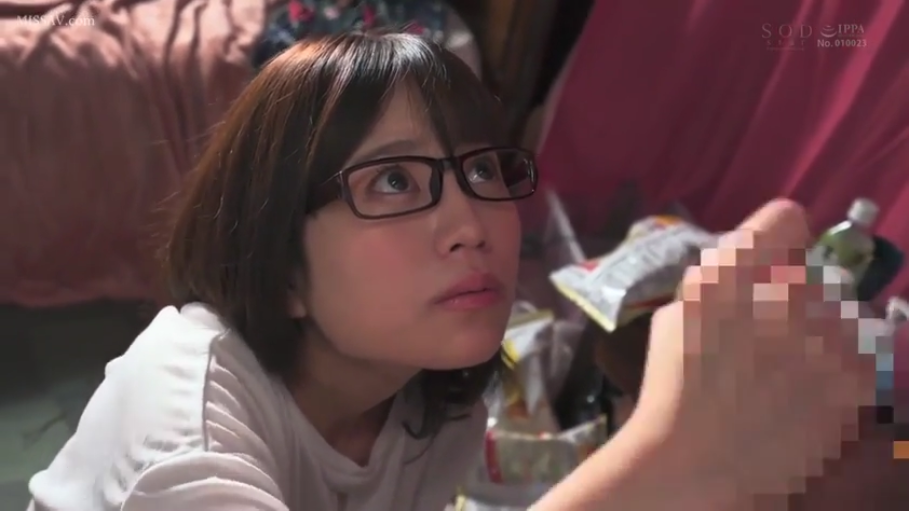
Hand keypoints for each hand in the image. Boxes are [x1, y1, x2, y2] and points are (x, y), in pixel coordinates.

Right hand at [633, 199, 877, 500]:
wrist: (695, 459)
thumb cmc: (674, 385)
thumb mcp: (678, 312)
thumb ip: (720, 276)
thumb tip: (753, 258)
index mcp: (738, 272)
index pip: (785, 218)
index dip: (776, 236)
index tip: (770, 258)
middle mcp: (792, 293)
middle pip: (822, 272)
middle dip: (803, 295)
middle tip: (776, 333)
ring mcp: (830, 338)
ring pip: (852, 313)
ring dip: (831, 331)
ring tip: (800, 367)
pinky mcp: (858, 380)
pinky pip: (869, 351)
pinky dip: (847, 366)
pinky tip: (812, 390)